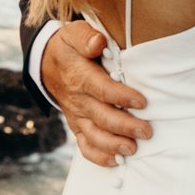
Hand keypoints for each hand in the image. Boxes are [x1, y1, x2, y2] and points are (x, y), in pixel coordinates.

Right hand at [39, 17, 150, 167]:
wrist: (47, 64)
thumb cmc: (69, 48)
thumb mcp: (73, 34)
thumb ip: (86, 37)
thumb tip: (98, 43)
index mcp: (79, 76)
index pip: (101, 89)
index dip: (122, 97)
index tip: (142, 102)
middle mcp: (77, 99)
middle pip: (101, 117)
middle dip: (124, 126)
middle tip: (146, 131)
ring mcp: (76, 115)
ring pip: (93, 135)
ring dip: (113, 145)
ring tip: (133, 149)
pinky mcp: (77, 126)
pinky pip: (85, 145)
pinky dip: (99, 156)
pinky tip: (116, 161)